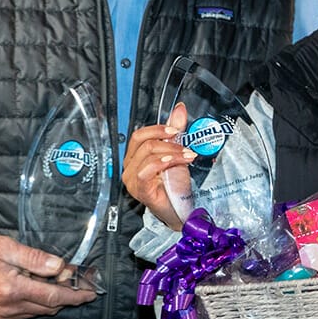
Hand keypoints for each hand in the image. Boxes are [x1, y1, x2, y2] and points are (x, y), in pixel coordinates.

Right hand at [0, 234, 96, 318]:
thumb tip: (60, 266)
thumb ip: (34, 258)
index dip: (75, 294)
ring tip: (62, 283)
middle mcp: (8, 307)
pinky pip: (27, 313)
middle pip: (50, 306)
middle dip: (69, 296)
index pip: (53, 296)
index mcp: (12, 288)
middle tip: (83, 285)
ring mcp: (3, 315)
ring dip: (54, 300)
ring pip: (40, 311)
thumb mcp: (6, 247)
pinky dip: (38, 303)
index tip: (91, 292)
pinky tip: (40, 289)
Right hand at [120, 103, 196, 228]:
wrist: (180, 209)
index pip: (139, 135)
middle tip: (184, 145)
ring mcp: (132, 179)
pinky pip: (148, 169)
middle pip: (142, 142)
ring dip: (172, 152)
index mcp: (135, 157)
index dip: (157, 128)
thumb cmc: (174, 185)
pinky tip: (178, 162)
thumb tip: (179, 108)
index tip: (176, 129)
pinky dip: (165, 162)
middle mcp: (130, 167)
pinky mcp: (139, 189)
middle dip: (167, 140)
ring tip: (188, 156)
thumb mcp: (176, 153)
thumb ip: (175, 132)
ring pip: (148, 154)